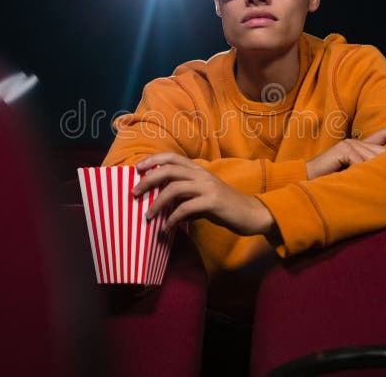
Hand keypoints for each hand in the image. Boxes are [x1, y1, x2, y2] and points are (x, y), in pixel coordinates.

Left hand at [132, 152, 276, 236]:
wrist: (250, 213)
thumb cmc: (224, 206)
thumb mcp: (202, 196)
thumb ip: (184, 197)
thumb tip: (162, 205)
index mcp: (199, 169)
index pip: (172, 157)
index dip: (153, 160)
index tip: (137, 169)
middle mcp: (202, 174)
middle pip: (168, 170)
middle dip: (148, 180)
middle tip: (135, 192)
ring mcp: (207, 187)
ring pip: (174, 188)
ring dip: (157, 203)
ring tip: (148, 216)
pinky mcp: (212, 202)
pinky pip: (186, 208)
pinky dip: (172, 218)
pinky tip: (166, 227)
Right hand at [305, 128, 385, 179]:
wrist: (308, 182)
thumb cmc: (331, 182)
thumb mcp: (354, 175)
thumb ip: (368, 170)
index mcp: (359, 147)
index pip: (383, 135)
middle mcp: (355, 142)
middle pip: (381, 151)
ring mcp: (349, 144)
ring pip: (373, 158)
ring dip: (371, 173)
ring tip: (364, 183)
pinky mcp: (343, 149)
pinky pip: (361, 162)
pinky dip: (360, 172)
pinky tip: (352, 179)